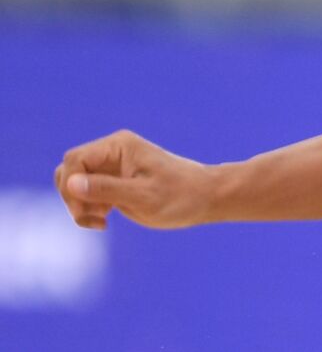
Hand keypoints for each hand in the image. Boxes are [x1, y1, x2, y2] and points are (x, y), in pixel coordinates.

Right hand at [54, 130, 214, 229]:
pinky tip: (106, 219)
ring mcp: (113, 165)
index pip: (74, 160)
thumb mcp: (143, 197)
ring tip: (103, 220)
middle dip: (74, 197)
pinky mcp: (115, 180)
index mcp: (119, 146)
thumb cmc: (180, 196)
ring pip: (75, 183)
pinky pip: (86, 192)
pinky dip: (88, 208)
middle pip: (70, 171)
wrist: (205, 198)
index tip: (87, 212)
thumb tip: (71, 182)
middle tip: (96, 218)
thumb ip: (107, 189)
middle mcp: (113, 151)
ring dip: (80, 204)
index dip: (71, 187)